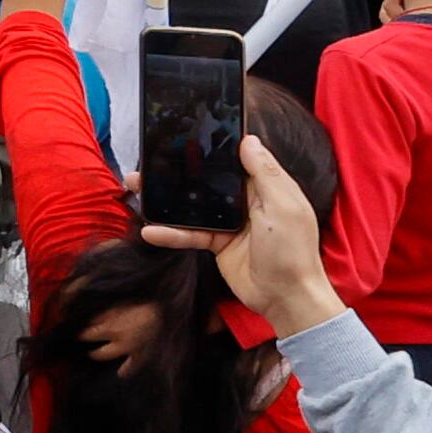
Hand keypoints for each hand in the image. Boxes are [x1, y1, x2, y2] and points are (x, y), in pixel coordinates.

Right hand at [144, 132, 341, 332]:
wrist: (286, 299)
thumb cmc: (293, 252)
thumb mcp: (283, 207)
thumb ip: (265, 174)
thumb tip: (249, 139)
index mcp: (265, 187)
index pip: (235, 160)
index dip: (212, 148)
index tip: (185, 134)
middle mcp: (246, 202)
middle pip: (207, 181)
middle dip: (180, 172)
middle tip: (150, 160)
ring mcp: (230, 223)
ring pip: (193, 205)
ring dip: (166, 199)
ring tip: (138, 187)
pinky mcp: (217, 243)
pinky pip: (190, 233)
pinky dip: (171, 233)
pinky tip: (151, 230)